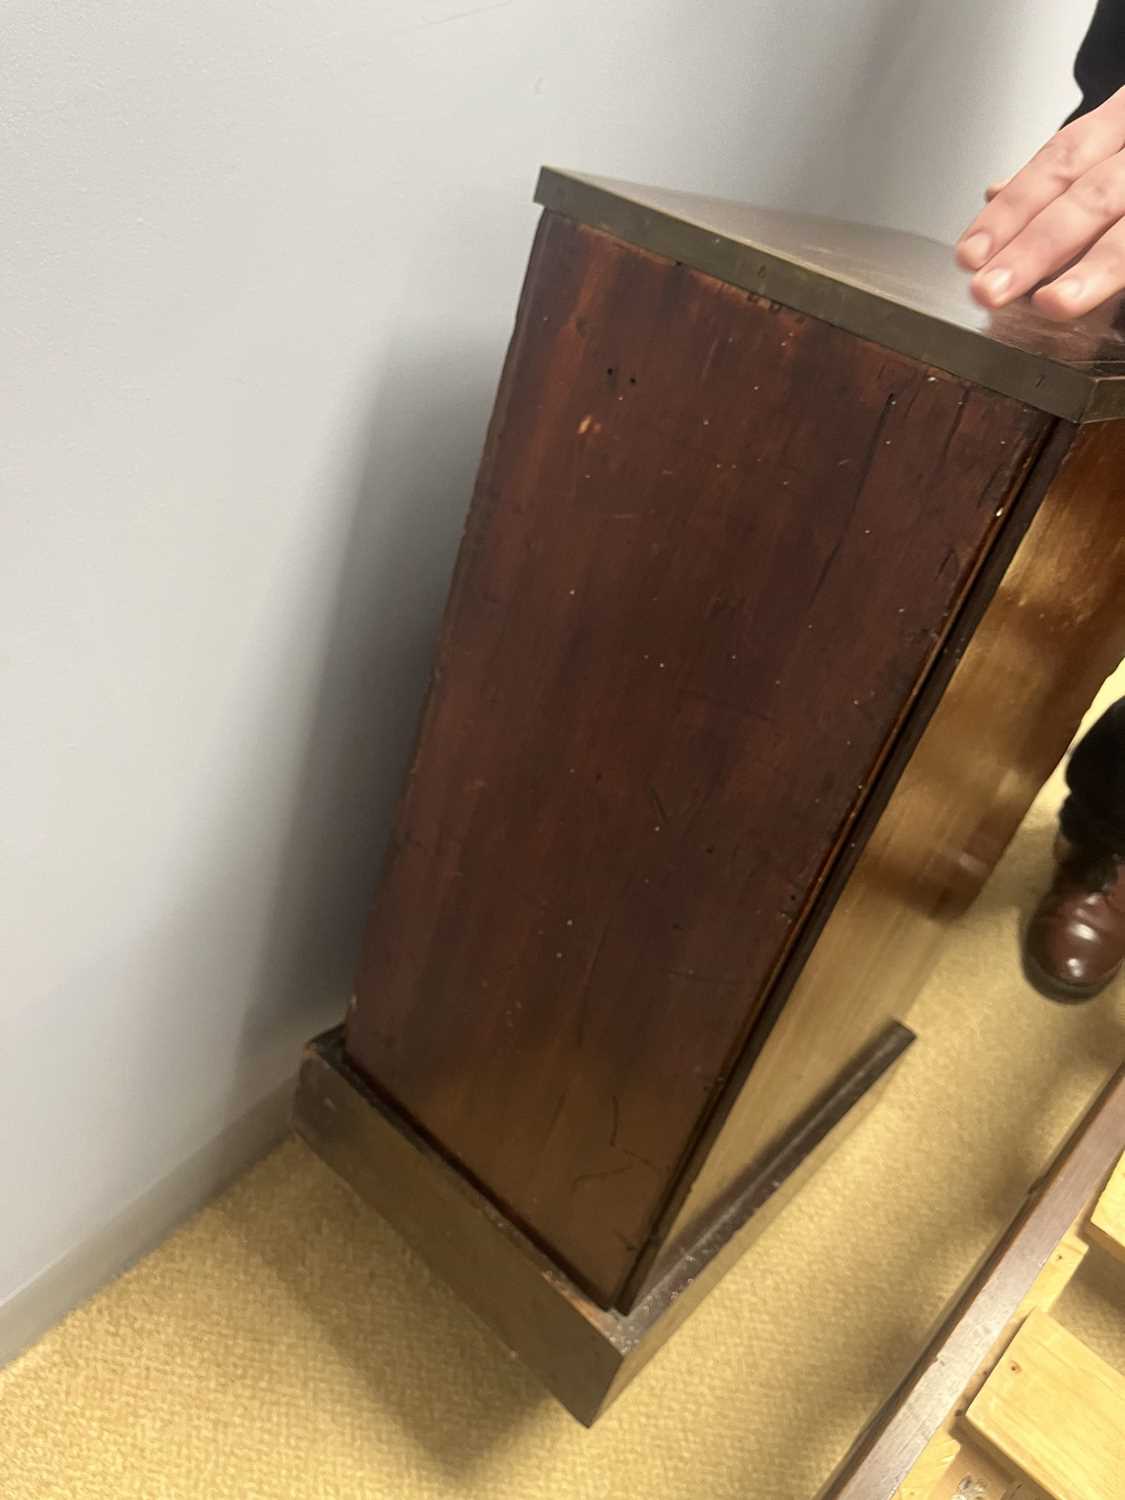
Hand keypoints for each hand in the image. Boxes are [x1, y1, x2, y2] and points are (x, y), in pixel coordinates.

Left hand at [956, 86, 1124, 320]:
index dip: (1012, 210)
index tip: (971, 254)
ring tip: (1052, 303)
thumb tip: (995, 193)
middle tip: (990, 289)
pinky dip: (1117, 274)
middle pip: (1092, 196)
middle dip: (1037, 246)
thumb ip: (1063, 175)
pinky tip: (1103, 308)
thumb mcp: (1112, 145)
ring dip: (1094, 269)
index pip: (1059, 162)